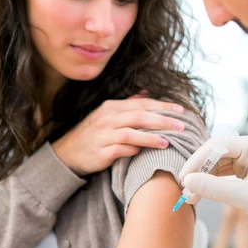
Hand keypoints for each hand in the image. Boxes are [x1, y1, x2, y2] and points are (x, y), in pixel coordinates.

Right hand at [52, 96, 184, 175]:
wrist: (66, 154)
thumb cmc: (93, 134)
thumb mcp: (108, 114)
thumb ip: (128, 104)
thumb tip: (147, 93)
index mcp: (112, 107)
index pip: (142, 104)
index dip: (162, 106)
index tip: (180, 110)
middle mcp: (107, 118)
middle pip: (139, 116)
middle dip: (162, 120)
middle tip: (181, 125)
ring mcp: (103, 135)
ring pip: (131, 133)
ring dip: (150, 137)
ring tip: (167, 142)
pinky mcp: (100, 152)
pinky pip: (120, 150)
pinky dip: (134, 150)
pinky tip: (145, 153)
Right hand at [180, 135, 247, 232]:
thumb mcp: (244, 198)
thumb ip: (214, 188)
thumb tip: (188, 182)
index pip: (218, 146)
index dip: (198, 161)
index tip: (184, 178)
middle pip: (215, 152)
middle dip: (199, 170)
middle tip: (185, 188)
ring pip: (216, 162)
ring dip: (203, 177)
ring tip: (190, 195)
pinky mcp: (245, 167)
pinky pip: (222, 170)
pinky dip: (211, 182)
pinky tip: (200, 193)